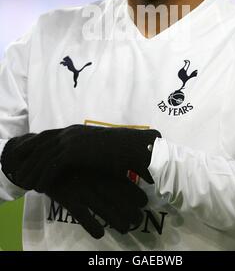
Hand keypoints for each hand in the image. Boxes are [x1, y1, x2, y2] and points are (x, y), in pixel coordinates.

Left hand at [1, 125, 160, 191]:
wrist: (133, 146)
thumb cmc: (120, 148)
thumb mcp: (98, 146)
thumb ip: (86, 148)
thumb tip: (82, 156)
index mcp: (75, 130)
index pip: (48, 135)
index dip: (34, 144)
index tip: (25, 152)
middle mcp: (70, 132)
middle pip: (40, 143)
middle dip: (27, 155)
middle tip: (18, 168)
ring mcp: (70, 141)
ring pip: (43, 156)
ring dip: (32, 170)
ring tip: (25, 183)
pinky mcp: (73, 152)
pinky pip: (51, 166)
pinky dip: (42, 177)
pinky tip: (38, 187)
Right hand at [45, 171, 147, 238]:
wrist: (41, 161)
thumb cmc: (69, 162)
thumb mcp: (87, 160)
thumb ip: (103, 165)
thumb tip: (124, 169)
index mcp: (100, 168)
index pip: (123, 180)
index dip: (135, 192)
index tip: (144, 202)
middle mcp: (94, 179)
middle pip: (117, 196)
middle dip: (129, 208)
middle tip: (138, 219)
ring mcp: (82, 189)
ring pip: (103, 207)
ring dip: (116, 219)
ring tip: (125, 229)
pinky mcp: (68, 198)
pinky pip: (82, 214)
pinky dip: (92, 225)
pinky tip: (100, 233)